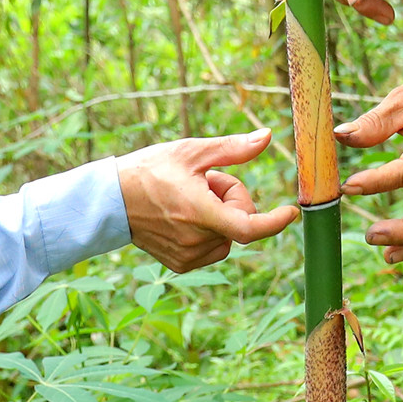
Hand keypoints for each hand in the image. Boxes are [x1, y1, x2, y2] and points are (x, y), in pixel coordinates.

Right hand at [118, 128, 299, 269]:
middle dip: (231, 197)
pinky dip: (209, 230)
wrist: (111, 199)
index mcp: (199, 212)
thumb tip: (267, 137)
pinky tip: (185, 215)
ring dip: (219, 214)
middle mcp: (194, 240)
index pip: (248, 227)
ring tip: (190, 197)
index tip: (291, 211)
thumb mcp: (192, 152)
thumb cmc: (150, 169)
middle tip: (205, 181)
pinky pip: (213, 247)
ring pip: (228, 234)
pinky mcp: (181, 264)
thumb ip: (233, 148)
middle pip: (239, 220)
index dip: (274, 222)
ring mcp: (187, 256)